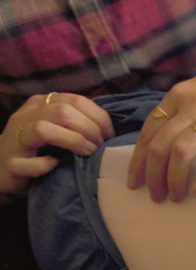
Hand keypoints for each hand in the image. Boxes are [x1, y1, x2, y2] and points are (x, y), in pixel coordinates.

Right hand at [0, 93, 114, 195]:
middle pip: (63, 112)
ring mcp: (15, 138)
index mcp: (41, 103)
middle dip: (89, 129)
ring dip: (72, 142)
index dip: (99, 117)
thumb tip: (110, 126)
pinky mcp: (9, 163)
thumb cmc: (39, 149)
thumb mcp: (59, 127)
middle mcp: (26, 115)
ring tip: (86, 153)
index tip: (109, 134)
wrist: (2, 168)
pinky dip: (45, 165)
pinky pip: (28, 163)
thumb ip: (77, 120)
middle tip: (99, 146)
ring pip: (43, 129)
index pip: (76, 100)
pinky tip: (55, 165)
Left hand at [126, 55, 195, 202]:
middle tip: (156, 195)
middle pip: (160, 146)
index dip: (138, 160)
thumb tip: (166, 141)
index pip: (149, 132)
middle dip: (153, 176)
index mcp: (180, 95)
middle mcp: (194, 105)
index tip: (136, 180)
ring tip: (175, 196)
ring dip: (174, 179)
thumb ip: (183, 110)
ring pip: (182, 153)